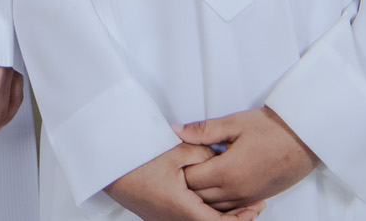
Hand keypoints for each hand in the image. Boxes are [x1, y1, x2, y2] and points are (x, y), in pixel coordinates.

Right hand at [105, 141, 266, 219]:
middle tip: (256, 206)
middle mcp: (175, 220)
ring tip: (240, 204)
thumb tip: (220, 156)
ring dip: (222, 217)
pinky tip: (214, 202)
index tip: (256, 208)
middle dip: (237, 219)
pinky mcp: (161, 217)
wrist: (109, 167)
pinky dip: (207, 214)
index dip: (242, 219)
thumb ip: (202, 153)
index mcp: (182, 208)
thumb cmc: (138, 160)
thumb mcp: (174, 151)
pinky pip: (190, 220)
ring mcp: (167, 220)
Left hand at [178, 106, 317, 209]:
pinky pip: (232, 207)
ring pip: (215, 205)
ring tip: (201, 173)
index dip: (181, 167)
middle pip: (200, 195)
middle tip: (186, 164)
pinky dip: (220, 199)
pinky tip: (218, 183)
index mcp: (227, 171)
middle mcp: (237, 190)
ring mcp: (249, 197)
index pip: (191, 178)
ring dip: (204, 193)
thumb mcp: (234, 123)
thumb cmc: (273, 128)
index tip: (180, 155)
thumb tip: (177, 130)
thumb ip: (203, 130)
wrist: (305, 138)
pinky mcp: (258, 198)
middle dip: (189, 182)